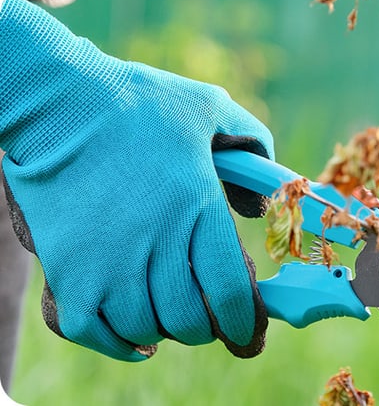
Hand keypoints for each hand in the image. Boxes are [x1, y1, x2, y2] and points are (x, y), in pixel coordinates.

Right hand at [0, 0, 271, 360]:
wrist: (56, 101)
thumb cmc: (137, 102)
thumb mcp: (210, 108)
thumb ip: (252, 147)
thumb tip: (259, 206)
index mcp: (197, 207)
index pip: (230, 293)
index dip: (243, 321)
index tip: (246, 328)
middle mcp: (155, 243)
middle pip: (189, 321)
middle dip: (205, 326)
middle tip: (204, 314)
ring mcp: (107, 261)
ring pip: (146, 328)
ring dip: (163, 328)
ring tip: (167, 312)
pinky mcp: (67, 269)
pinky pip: (93, 331)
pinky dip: (117, 341)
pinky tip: (134, 332)